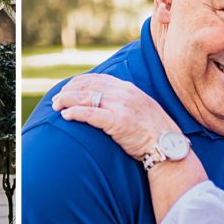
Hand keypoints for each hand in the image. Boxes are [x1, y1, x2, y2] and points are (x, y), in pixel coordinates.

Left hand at [52, 73, 179, 160]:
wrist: (167, 144)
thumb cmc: (154, 131)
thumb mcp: (140, 107)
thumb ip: (124, 101)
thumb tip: (107, 102)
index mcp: (128, 88)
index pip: (97, 79)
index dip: (78, 83)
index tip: (67, 89)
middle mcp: (123, 93)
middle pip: (88, 86)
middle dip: (68, 91)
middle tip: (56, 100)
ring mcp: (120, 106)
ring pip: (86, 98)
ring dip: (67, 101)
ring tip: (56, 107)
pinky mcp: (117, 122)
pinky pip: (91, 114)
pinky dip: (76, 113)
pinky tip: (66, 116)